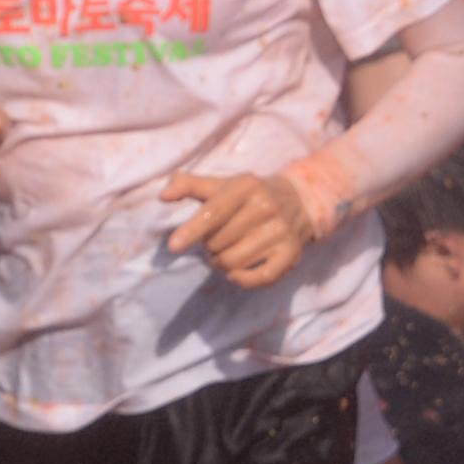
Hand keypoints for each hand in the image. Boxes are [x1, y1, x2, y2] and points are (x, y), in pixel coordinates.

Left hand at [160, 169, 316, 288]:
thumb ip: (189, 185)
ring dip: (220, 264)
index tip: (173, 246)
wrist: (300, 200)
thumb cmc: (250, 194)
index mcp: (246, 187)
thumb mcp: (222, 184)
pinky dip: (241, 279)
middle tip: (212, 242)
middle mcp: (266, 208)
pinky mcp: (291, 254)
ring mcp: (281, 232)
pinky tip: (236, 271)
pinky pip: (259, 278)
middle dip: (208, 247)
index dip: (192, 230)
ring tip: (222, 255)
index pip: (214, 212)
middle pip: (219, 243)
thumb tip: (163, 196)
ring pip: (234, 262)